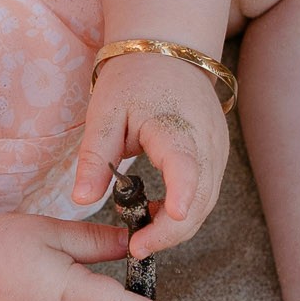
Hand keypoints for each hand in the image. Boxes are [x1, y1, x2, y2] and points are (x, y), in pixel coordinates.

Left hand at [70, 52, 228, 251]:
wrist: (168, 52)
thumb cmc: (133, 80)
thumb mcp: (104, 113)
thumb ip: (94, 158)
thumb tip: (82, 201)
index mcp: (175, 126)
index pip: (185, 167)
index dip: (179, 196)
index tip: (164, 222)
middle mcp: (206, 142)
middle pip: (200, 200)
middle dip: (170, 231)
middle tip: (136, 247)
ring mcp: (218, 151)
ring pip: (207, 203)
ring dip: (178, 226)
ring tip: (142, 234)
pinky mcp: (218, 157)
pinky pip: (207, 194)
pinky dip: (186, 212)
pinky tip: (158, 213)